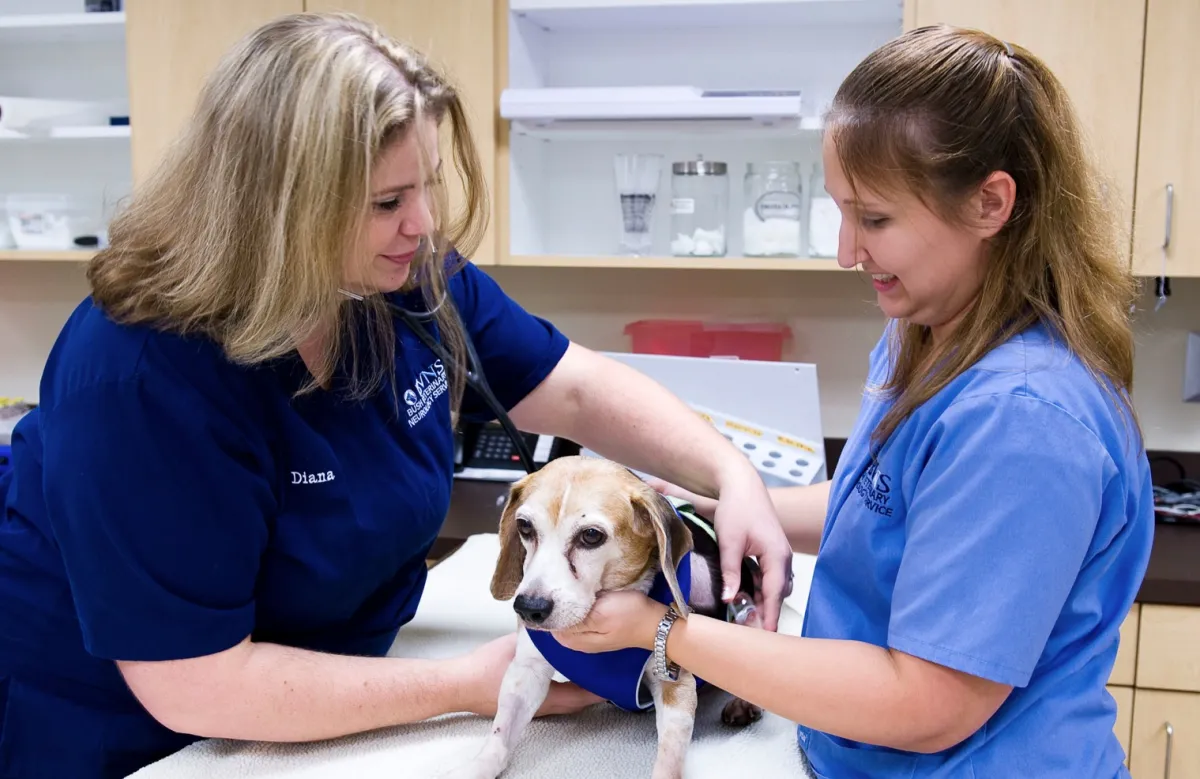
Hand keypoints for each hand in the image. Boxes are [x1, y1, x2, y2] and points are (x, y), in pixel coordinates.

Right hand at [461, 633, 604, 716]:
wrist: (458, 684)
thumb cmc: (483, 670)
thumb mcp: (516, 647)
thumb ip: (538, 640)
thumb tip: (555, 628)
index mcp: (542, 697)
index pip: (579, 695)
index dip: (597, 686)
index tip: (610, 675)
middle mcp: (540, 707)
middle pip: (574, 701)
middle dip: (590, 688)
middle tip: (603, 672)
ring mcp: (530, 708)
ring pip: (562, 701)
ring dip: (576, 688)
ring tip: (586, 670)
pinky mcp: (521, 703)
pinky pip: (550, 697)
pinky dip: (561, 688)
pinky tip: (560, 674)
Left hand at [552, 590, 667, 653]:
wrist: (656, 622)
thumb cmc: (628, 615)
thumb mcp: (599, 615)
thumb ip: (575, 620)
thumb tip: (550, 621)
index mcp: (575, 641)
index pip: (549, 626)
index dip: (549, 609)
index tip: (552, 591)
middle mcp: (579, 642)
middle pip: (558, 623)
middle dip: (558, 607)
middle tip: (561, 586)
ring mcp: (590, 636)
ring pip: (570, 619)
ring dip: (569, 606)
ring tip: (570, 588)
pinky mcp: (599, 629)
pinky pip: (581, 618)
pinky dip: (580, 607)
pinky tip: (584, 596)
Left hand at [646, 475, 792, 631]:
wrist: (742, 485)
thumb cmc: (737, 508)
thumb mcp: (729, 541)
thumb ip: (731, 572)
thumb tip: (731, 599)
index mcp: (777, 555)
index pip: (775, 593)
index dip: (771, 616)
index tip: (768, 635)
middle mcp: (783, 557)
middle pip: (778, 593)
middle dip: (767, 612)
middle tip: (751, 632)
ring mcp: (779, 555)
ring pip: (775, 586)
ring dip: (764, 601)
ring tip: (747, 618)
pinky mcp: (772, 552)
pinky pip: (770, 577)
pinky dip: (762, 590)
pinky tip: (747, 597)